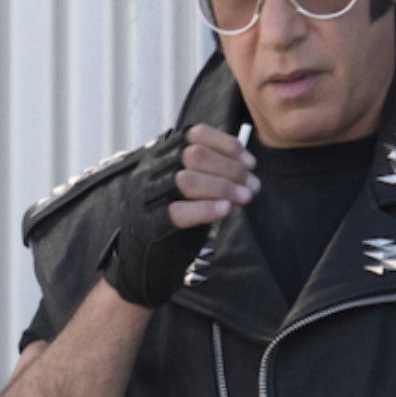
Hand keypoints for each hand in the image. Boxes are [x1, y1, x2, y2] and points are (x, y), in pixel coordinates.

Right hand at [102, 124, 258, 306]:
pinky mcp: (150, 224)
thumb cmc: (172, 220)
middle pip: (195, 155)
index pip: (195, 134)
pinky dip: (206, 208)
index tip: (250, 162)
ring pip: (186, 180)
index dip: (228, 145)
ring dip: (224, 187)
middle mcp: (152, 172)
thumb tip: (247, 168)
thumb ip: (211, 174)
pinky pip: (177, 212)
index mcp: (162, 157)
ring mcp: (148, 198)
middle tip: (253, 185)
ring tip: (245, 198)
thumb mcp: (190, 188)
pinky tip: (226, 210)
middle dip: (231, 168)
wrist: (142, 262)